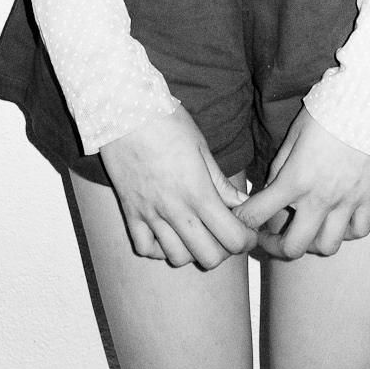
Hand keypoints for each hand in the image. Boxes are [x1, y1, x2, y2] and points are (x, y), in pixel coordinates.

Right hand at [99, 102, 258, 269]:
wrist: (122, 110)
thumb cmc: (165, 120)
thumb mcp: (200, 146)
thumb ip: (220, 181)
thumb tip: (241, 202)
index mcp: (198, 191)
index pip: (232, 237)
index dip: (246, 239)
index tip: (247, 230)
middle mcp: (175, 209)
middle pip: (209, 257)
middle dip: (224, 249)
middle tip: (224, 232)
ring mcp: (150, 214)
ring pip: (178, 258)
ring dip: (193, 250)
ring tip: (196, 231)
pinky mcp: (130, 212)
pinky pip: (146, 248)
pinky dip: (159, 248)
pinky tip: (167, 232)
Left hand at [234, 107, 369, 258]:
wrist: (368, 98)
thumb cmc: (327, 110)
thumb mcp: (294, 134)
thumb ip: (280, 166)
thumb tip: (271, 189)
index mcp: (295, 179)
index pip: (258, 214)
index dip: (243, 221)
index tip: (241, 221)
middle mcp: (320, 197)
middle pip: (293, 247)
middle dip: (275, 247)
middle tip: (270, 237)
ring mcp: (347, 201)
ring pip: (327, 246)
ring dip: (312, 243)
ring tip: (306, 228)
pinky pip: (359, 230)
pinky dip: (346, 231)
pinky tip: (337, 219)